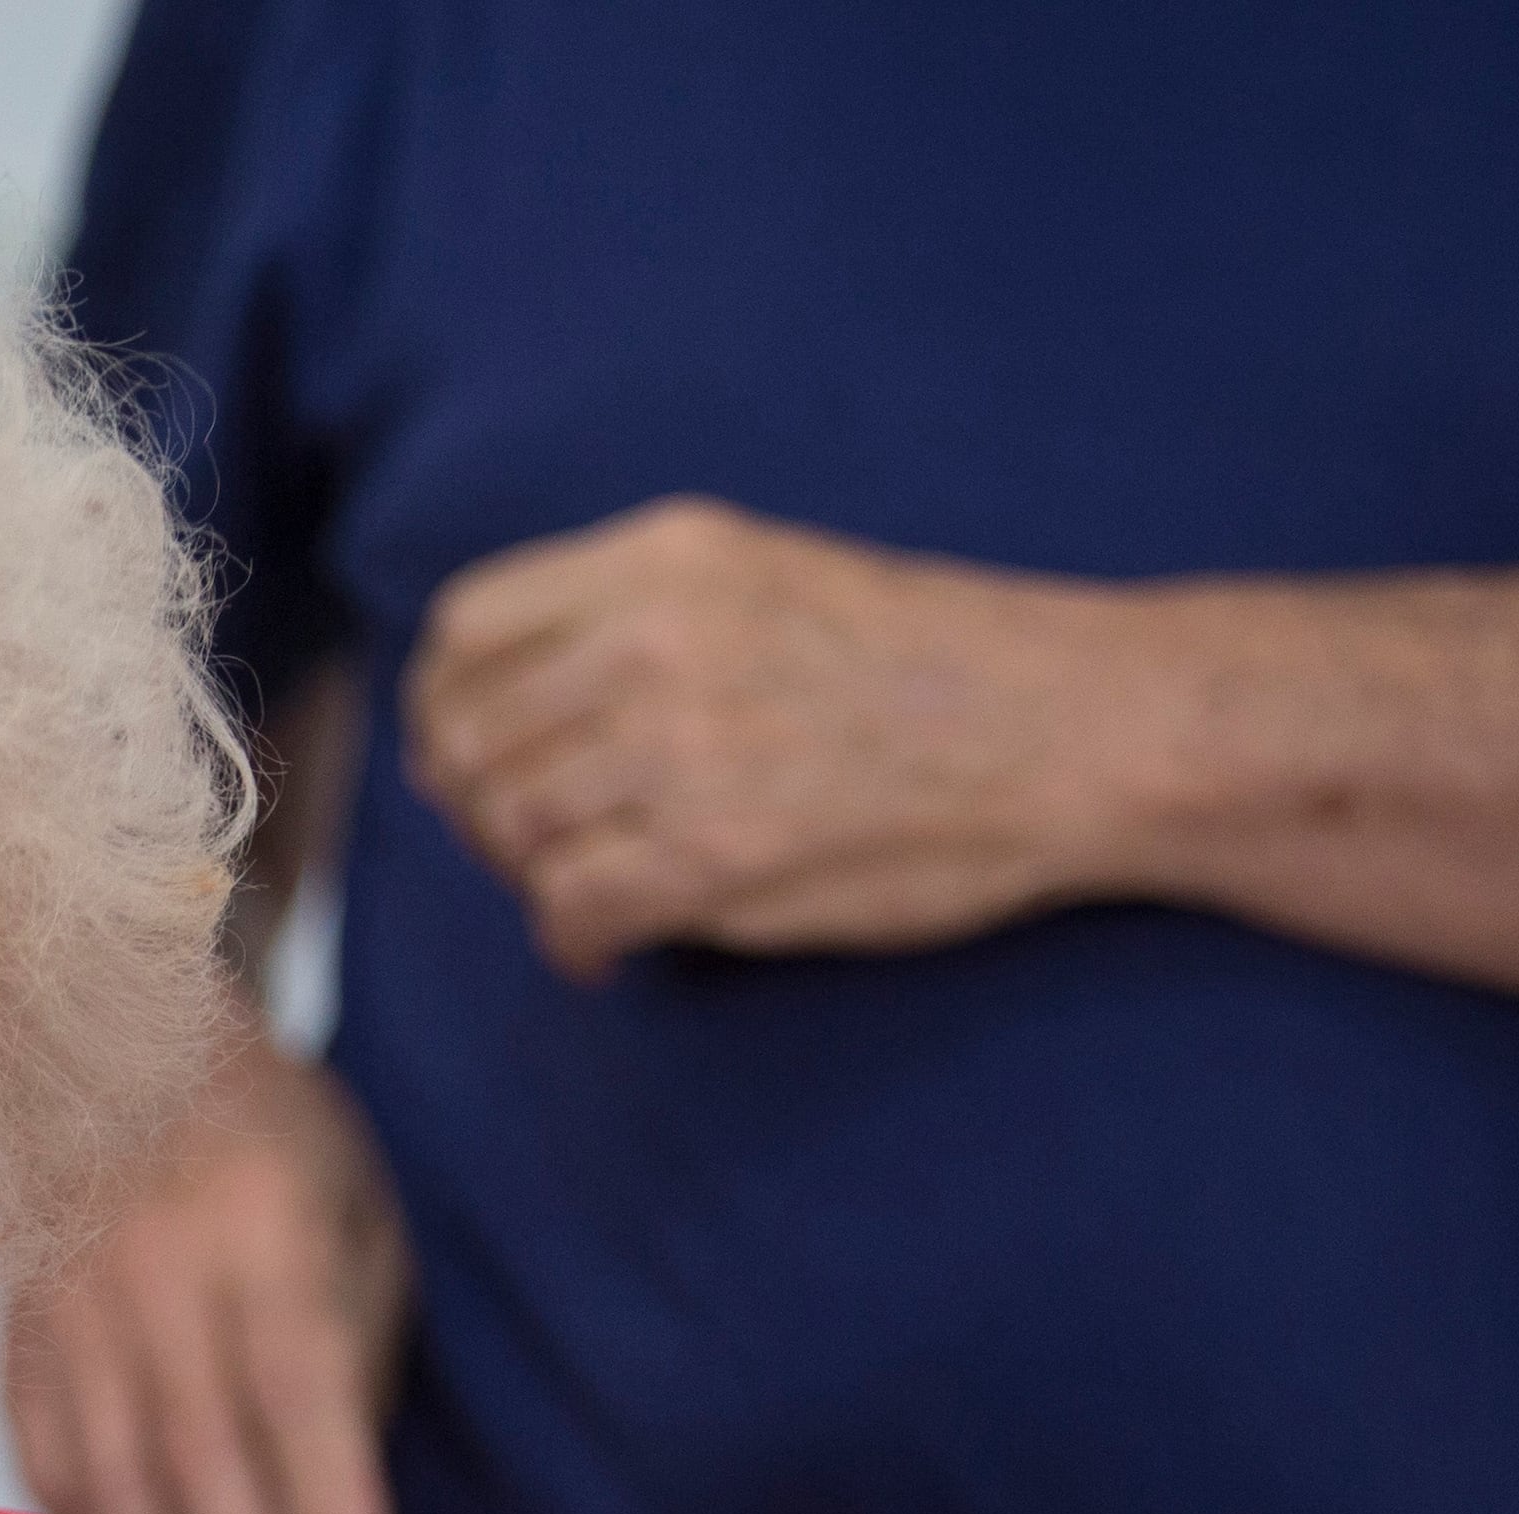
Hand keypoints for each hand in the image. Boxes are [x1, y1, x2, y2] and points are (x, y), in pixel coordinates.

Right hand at [4, 1014, 409, 1513]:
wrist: (109, 1029)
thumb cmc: (266, 1133)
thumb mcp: (347, 1202)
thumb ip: (351, 1333)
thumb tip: (330, 1488)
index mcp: (257, 1215)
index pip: (294, 1372)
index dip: (325, 1484)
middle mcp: (153, 1260)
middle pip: (197, 1440)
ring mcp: (68, 1294)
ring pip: (108, 1457)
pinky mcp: (17, 1321)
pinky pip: (44, 1441)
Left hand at [404, 497, 1161, 979]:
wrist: (1072, 726)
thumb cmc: (932, 661)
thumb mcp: (767, 575)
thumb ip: (636, 617)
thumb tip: (502, 708)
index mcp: (668, 559)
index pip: (466, 631)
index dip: (446, 706)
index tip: (470, 753)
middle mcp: (657, 640)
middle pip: (472, 741)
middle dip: (479, 808)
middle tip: (531, 847)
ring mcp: (682, 747)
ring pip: (512, 830)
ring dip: (533, 877)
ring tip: (590, 890)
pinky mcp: (714, 852)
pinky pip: (569, 909)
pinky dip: (575, 942)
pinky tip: (611, 948)